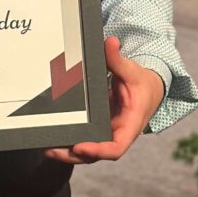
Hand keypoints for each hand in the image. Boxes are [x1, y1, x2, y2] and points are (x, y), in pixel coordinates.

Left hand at [44, 36, 165, 165]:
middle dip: (74, 154)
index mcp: (130, 125)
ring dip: (68, 153)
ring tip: (47, 148)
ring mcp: (109, 134)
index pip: (116, 147)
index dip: (98, 150)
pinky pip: (86, 140)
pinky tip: (54, 140)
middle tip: (52, 149)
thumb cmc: (142, 83)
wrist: (149, 90)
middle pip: (97, 154)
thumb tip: (110, 42)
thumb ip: (118, 59)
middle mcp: (118, 134)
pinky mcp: (101, 130)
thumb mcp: (132, 70)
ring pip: (89, 151)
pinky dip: (71, 142)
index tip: (80, 146)